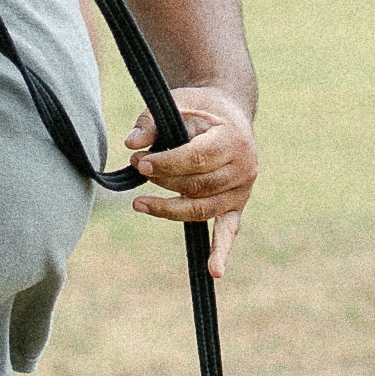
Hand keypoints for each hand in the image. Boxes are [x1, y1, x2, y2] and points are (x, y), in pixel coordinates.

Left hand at [123, 87, 258, 276]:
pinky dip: (221, 251)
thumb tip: (130, 144)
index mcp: (233, 139)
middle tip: (136, 167)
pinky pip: (228, 231)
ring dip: (169, 209)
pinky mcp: (235, 206)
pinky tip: (214, 271)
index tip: (139, 162)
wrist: (229, 115)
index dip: (166, 163)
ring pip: (202, 208)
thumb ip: (152, 122)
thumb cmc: (199, 109)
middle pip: (197, 186)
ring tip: (139, 203)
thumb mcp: (177, 104)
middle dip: (163, 181)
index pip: (197, 158)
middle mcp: (244, 168)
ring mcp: (242, 191)